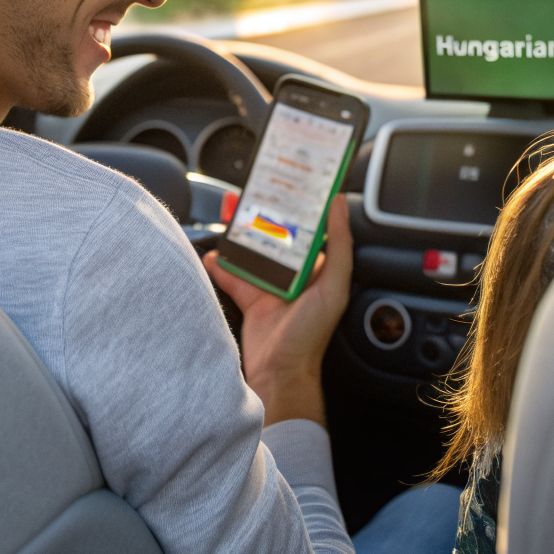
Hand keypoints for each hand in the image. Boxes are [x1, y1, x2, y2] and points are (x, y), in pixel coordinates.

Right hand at [204, 195, 352, 427]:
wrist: (278, 374)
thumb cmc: (311, 336)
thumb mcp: (334, 286)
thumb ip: (339, 244)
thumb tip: (340, 204)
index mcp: (316, 266)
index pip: (307, 226)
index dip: (297, 202)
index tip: (287, 178)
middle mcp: (293, 272)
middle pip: (273, 232)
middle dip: (260, 210)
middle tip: (249, 190)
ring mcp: (268, 284)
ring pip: (250, 248)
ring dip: (238, 230)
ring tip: (229, 212)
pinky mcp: (247, 297)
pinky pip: (231, 274)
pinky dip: (220, 263)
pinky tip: (213, 254)